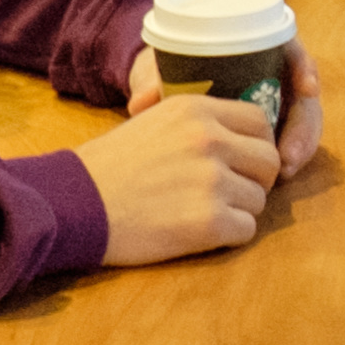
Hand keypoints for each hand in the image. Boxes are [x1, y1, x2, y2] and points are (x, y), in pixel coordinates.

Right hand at [83, 93, 282, 260]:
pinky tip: (201, 233)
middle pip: (269, 160)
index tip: (243, 161)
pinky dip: (229, 235)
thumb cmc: (110, 165)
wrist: (75, 203)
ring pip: (259, 199)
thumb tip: (239, 137)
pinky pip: (246, 229)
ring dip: (240, 209)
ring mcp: (211, 181)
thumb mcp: (154, 122)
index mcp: (197, 109)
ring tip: (206, 213)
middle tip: (232, 192)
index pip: (259, 120)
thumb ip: (198, 124)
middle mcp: (209, 140)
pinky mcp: (208, 221)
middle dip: (257, 180)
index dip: (256, 144)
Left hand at [127, 38, 321, 175]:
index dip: (305, 67)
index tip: (305, 87)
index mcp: (254, 46)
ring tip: (284, 172)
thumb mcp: (156, 71)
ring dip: (299, 147)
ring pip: (301, 123)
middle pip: (302, 96)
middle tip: (288, 154)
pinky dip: (288, 158)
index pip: (291, 50)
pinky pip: (287, 142)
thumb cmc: (161, 71)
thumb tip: (143, 101)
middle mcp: (272, 74)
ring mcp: (274, 104)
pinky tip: (280, 176)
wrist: (155, 92)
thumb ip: (151, 82)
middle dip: (303, 126)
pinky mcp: (268, 131)